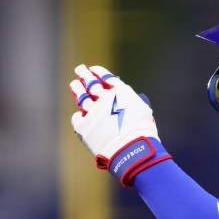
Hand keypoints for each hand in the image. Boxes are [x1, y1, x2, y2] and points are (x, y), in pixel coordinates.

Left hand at [69, 64, 171, 185]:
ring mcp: (92, 112)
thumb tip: (134, 99)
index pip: (106, 78)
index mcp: (120, 93)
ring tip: (74, 84)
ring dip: (77, 89)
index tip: (93, 69)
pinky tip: (78, 114)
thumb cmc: (142, 132)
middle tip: (79, 69)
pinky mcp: (83, 126)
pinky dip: (78, 116)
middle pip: (91, 83)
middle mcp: (104, 99)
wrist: (131, 149)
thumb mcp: (144, 112)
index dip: (99, 73)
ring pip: (81, 97)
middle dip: (85, 75)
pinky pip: (77, 118)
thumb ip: (134, 103)